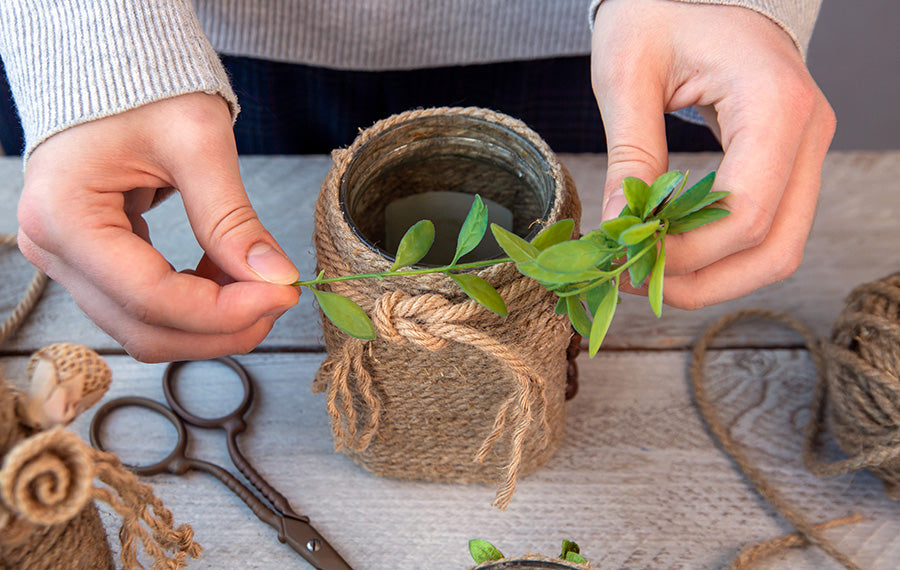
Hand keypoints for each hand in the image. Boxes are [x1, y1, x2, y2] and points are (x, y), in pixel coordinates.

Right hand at [17, 93, 300, 361]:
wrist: (113, 68)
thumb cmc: (146, 87)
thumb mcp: (197, 141)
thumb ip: (233, 217)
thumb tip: (277, 278)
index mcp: (65, 216)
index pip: (151, 297)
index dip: (224, 311)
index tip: (283, 295)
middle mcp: (52, 250)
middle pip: (145, 329)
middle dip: (222, 327)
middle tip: (280, 299)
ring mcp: (66, 260)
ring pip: (145, 328)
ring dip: (210, 321)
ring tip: (257, 281)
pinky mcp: (89, 262)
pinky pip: (144, 306)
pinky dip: (194, 304)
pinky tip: (226, 272)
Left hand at [592, 0, 835, 308]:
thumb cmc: (659, 13)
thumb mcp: (627, 72)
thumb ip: (629, 153)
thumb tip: (619, 228)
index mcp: (775, 101)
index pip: (746, 210)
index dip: (688, 251)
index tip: (629, 258)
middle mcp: (808, 132)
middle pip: (775, 246)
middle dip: (703, 280)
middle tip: (637, 281)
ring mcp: (806, 152)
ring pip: (779, 250)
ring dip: (715, 278)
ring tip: (650, 274)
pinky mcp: (789, 164)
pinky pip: (769, 231)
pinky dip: (722, 256)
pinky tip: (673, 253)